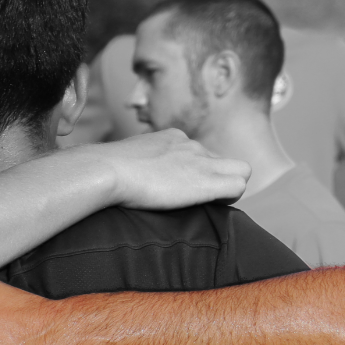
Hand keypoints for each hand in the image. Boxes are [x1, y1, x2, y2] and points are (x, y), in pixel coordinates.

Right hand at [75, 129, 250, 208]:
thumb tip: (134, 177)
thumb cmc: (105, 170)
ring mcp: (201, 160)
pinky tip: (215, 206)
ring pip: (239, 170)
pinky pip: (238, 184)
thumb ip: (140, 164)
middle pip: (222, 161)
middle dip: (218, 179)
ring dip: (227, 188)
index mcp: (172, 138)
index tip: (185, 188)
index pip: (200, 153)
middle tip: (199, 200)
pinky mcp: (207, 179)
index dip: (200, 172)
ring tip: (209, 204)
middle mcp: (190, 144)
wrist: (107, 170)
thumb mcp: (126, 160)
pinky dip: (231, 197)